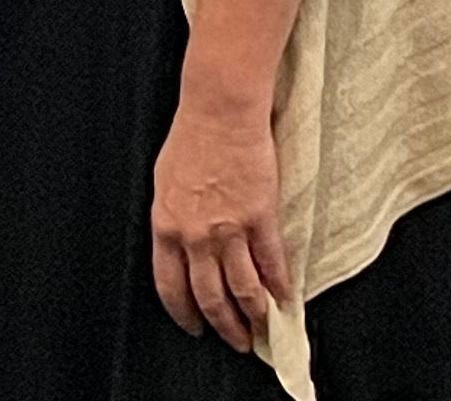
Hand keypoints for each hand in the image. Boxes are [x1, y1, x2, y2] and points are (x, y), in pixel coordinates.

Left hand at [150, 86, 291, 353]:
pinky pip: (271, 263)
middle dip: (224, 326)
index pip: (170, 287)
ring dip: (254, 316)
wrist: (219, 109)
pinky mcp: (259, 217)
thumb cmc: (191, 136)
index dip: (184, 314)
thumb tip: (179, 242)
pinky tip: (285, 298)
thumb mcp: (164, 182)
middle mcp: (194, 235)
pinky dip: (280, 286)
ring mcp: (228, 229)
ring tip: (262, 330)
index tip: (194, 329)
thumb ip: (172, 218)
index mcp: (166, 226)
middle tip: (235, 341)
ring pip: (242, 289)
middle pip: (209, 297)